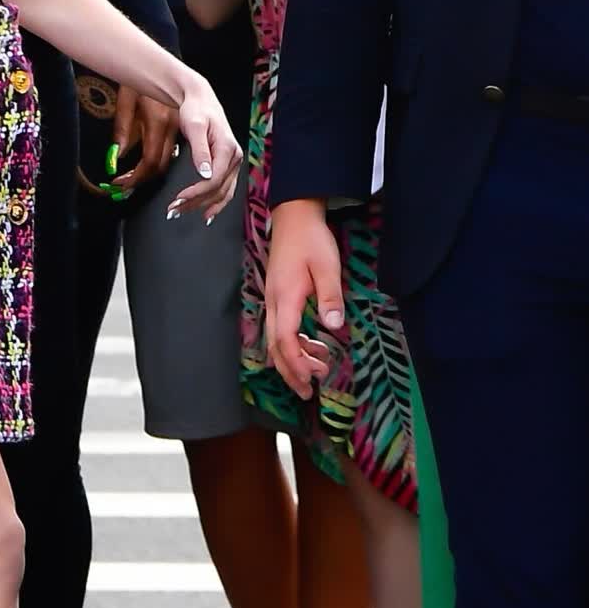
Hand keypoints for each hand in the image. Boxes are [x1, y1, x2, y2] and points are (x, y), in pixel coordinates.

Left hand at [108, 86, 179, 195]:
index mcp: (159, 120)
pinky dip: (163, 165)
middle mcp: (174, 127)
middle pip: (161, 166)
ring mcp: (183, 129)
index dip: (135, 177)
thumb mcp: (126, 101)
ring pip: (171, 163)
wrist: (167, 68)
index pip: (150, 160)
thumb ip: (121, 130)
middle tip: (124, 185)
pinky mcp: (187, 130)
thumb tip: (115, 156)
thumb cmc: (145, 80)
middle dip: (142, 180)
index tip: (121, 184)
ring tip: (135, 180)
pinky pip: (179, 155)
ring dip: (153, 176)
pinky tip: (153, 169)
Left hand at [164, 75, 241, 220]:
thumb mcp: (195, 127)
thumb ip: (200, 151)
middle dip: (196, 202)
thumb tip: (205, 173)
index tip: (179, 199)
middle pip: (218, 189)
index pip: (214, 179)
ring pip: (222, 192)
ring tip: (183, 212)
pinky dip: (216, 202)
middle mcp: (234, 157)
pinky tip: (207, 212)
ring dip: (204, 205)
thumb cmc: (196, 110)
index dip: (196, 193)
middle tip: (174, 209)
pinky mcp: (227, 164)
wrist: (200, 99)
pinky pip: (225, 188)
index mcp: (228, 148)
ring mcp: (233, 162)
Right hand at [265, 199, 343, 397]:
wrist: (294, 215)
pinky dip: (290, 344)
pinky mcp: (277, 295)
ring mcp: (273, 298)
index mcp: (285, 297)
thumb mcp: (327, 266)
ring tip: (312, 373)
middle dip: (289, 371)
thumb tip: (333, 326)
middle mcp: (274, 301)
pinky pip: (279, 327)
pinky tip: (306, 347)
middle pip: (274, 345)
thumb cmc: (312, 239)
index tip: (310, 380)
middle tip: (306, 392)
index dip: (295, 363)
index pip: (284, 339)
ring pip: (274, 339)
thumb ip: (330, 296)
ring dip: (290, 360)